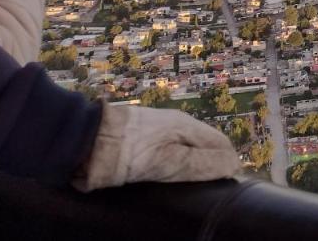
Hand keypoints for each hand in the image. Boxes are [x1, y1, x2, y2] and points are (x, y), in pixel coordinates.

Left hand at [74, 104, 240, 190]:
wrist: (84, 139)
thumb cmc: (129, 151)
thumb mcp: (169, 162)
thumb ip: (202, 164)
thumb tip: (233, 165)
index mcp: (187, 126)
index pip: (222, 144)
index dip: (228, 165)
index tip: (225, 188)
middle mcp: (177, 125)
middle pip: (206, 147)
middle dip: (211, 167)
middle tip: (205, 192)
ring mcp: (160, 130)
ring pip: (187, 150)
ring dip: (192, 168)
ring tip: (187, 189)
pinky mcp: (144, 138)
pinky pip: (169, 152)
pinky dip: (174, 166)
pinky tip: (166, 179)